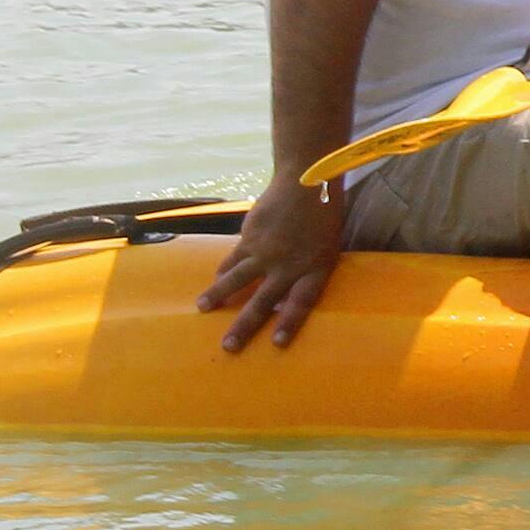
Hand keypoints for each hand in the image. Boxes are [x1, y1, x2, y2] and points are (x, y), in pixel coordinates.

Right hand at [198, 174, 348, 352]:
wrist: (306, 182)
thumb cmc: (322, 219)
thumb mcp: (326, 249)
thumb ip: (307, 273)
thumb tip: (282, 299)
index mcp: (315, 268)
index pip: (302, 302)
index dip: (289, 323)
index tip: (277, 343)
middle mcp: (288, 264)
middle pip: (263, 301)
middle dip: (245, 326)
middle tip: (229, 347)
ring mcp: (266, 251)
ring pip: (237, 280)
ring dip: (219, 296)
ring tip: (203, 309)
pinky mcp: (249, 238)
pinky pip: (233, 259)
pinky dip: (223, 271)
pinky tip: (215, 280)